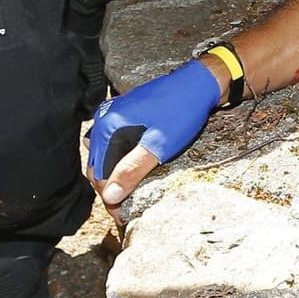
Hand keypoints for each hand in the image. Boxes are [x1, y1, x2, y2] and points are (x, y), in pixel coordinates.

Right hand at [86, 60, 221, 209]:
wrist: (199, 83)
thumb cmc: (181, 113)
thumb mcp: (158, 146)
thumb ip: (132, 170)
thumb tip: (109, 196)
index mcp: (107, 127)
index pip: (99, 173)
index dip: (110, 196)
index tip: (122, 215)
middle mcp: (104, 119)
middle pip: (99, 164)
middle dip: (111, 187)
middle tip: (125, 208)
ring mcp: (113, 114)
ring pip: (106, 153)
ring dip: (115, 174)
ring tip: (129, 192)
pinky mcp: (125, 113)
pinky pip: (114, 141)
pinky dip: (120, 158)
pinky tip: (132, 169)